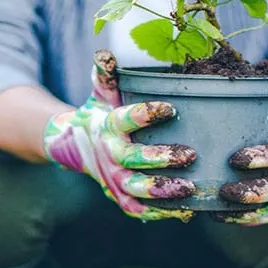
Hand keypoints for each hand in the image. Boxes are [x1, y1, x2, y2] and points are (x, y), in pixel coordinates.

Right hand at [43, 50, 196, 221]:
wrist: (77, 145)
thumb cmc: (101, 112)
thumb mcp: (102, 92)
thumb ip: (106, 74)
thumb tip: (105, 54)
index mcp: (109, 126)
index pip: (126, 119)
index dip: (146, 114)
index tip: (170, 108)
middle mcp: (110, 155)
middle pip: (133, 159)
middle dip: (161, 158)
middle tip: (190, 154)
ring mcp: (114, 178)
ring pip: (136, 188)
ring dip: (162, 190)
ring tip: (189, 188)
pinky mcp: (120, 196)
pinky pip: (137, 209)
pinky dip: (159, 213)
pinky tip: (185, 211)